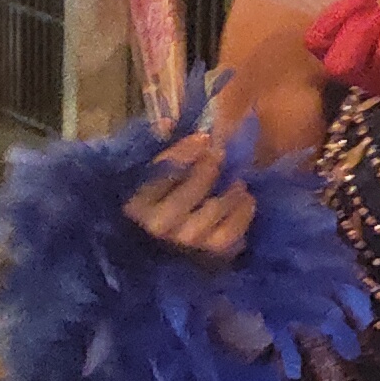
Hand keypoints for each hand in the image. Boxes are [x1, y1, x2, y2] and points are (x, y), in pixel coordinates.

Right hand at [123, 130, 256, 265]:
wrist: (158, 257)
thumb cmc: (151, 207)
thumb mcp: (144, 177)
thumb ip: (155, 151)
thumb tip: (166, 123)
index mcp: (134, 203)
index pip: (160, 173)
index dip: (184, 152)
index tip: (203, 137)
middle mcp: (156, 226)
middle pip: (190, 191)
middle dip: (209, 168)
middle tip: (220, 154)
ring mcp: (183, 243)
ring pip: (213, 211)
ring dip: (229, 191)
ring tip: (237, 180)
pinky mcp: (207, 256)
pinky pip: (231, 232)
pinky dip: (242, 213)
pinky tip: (245, 199)